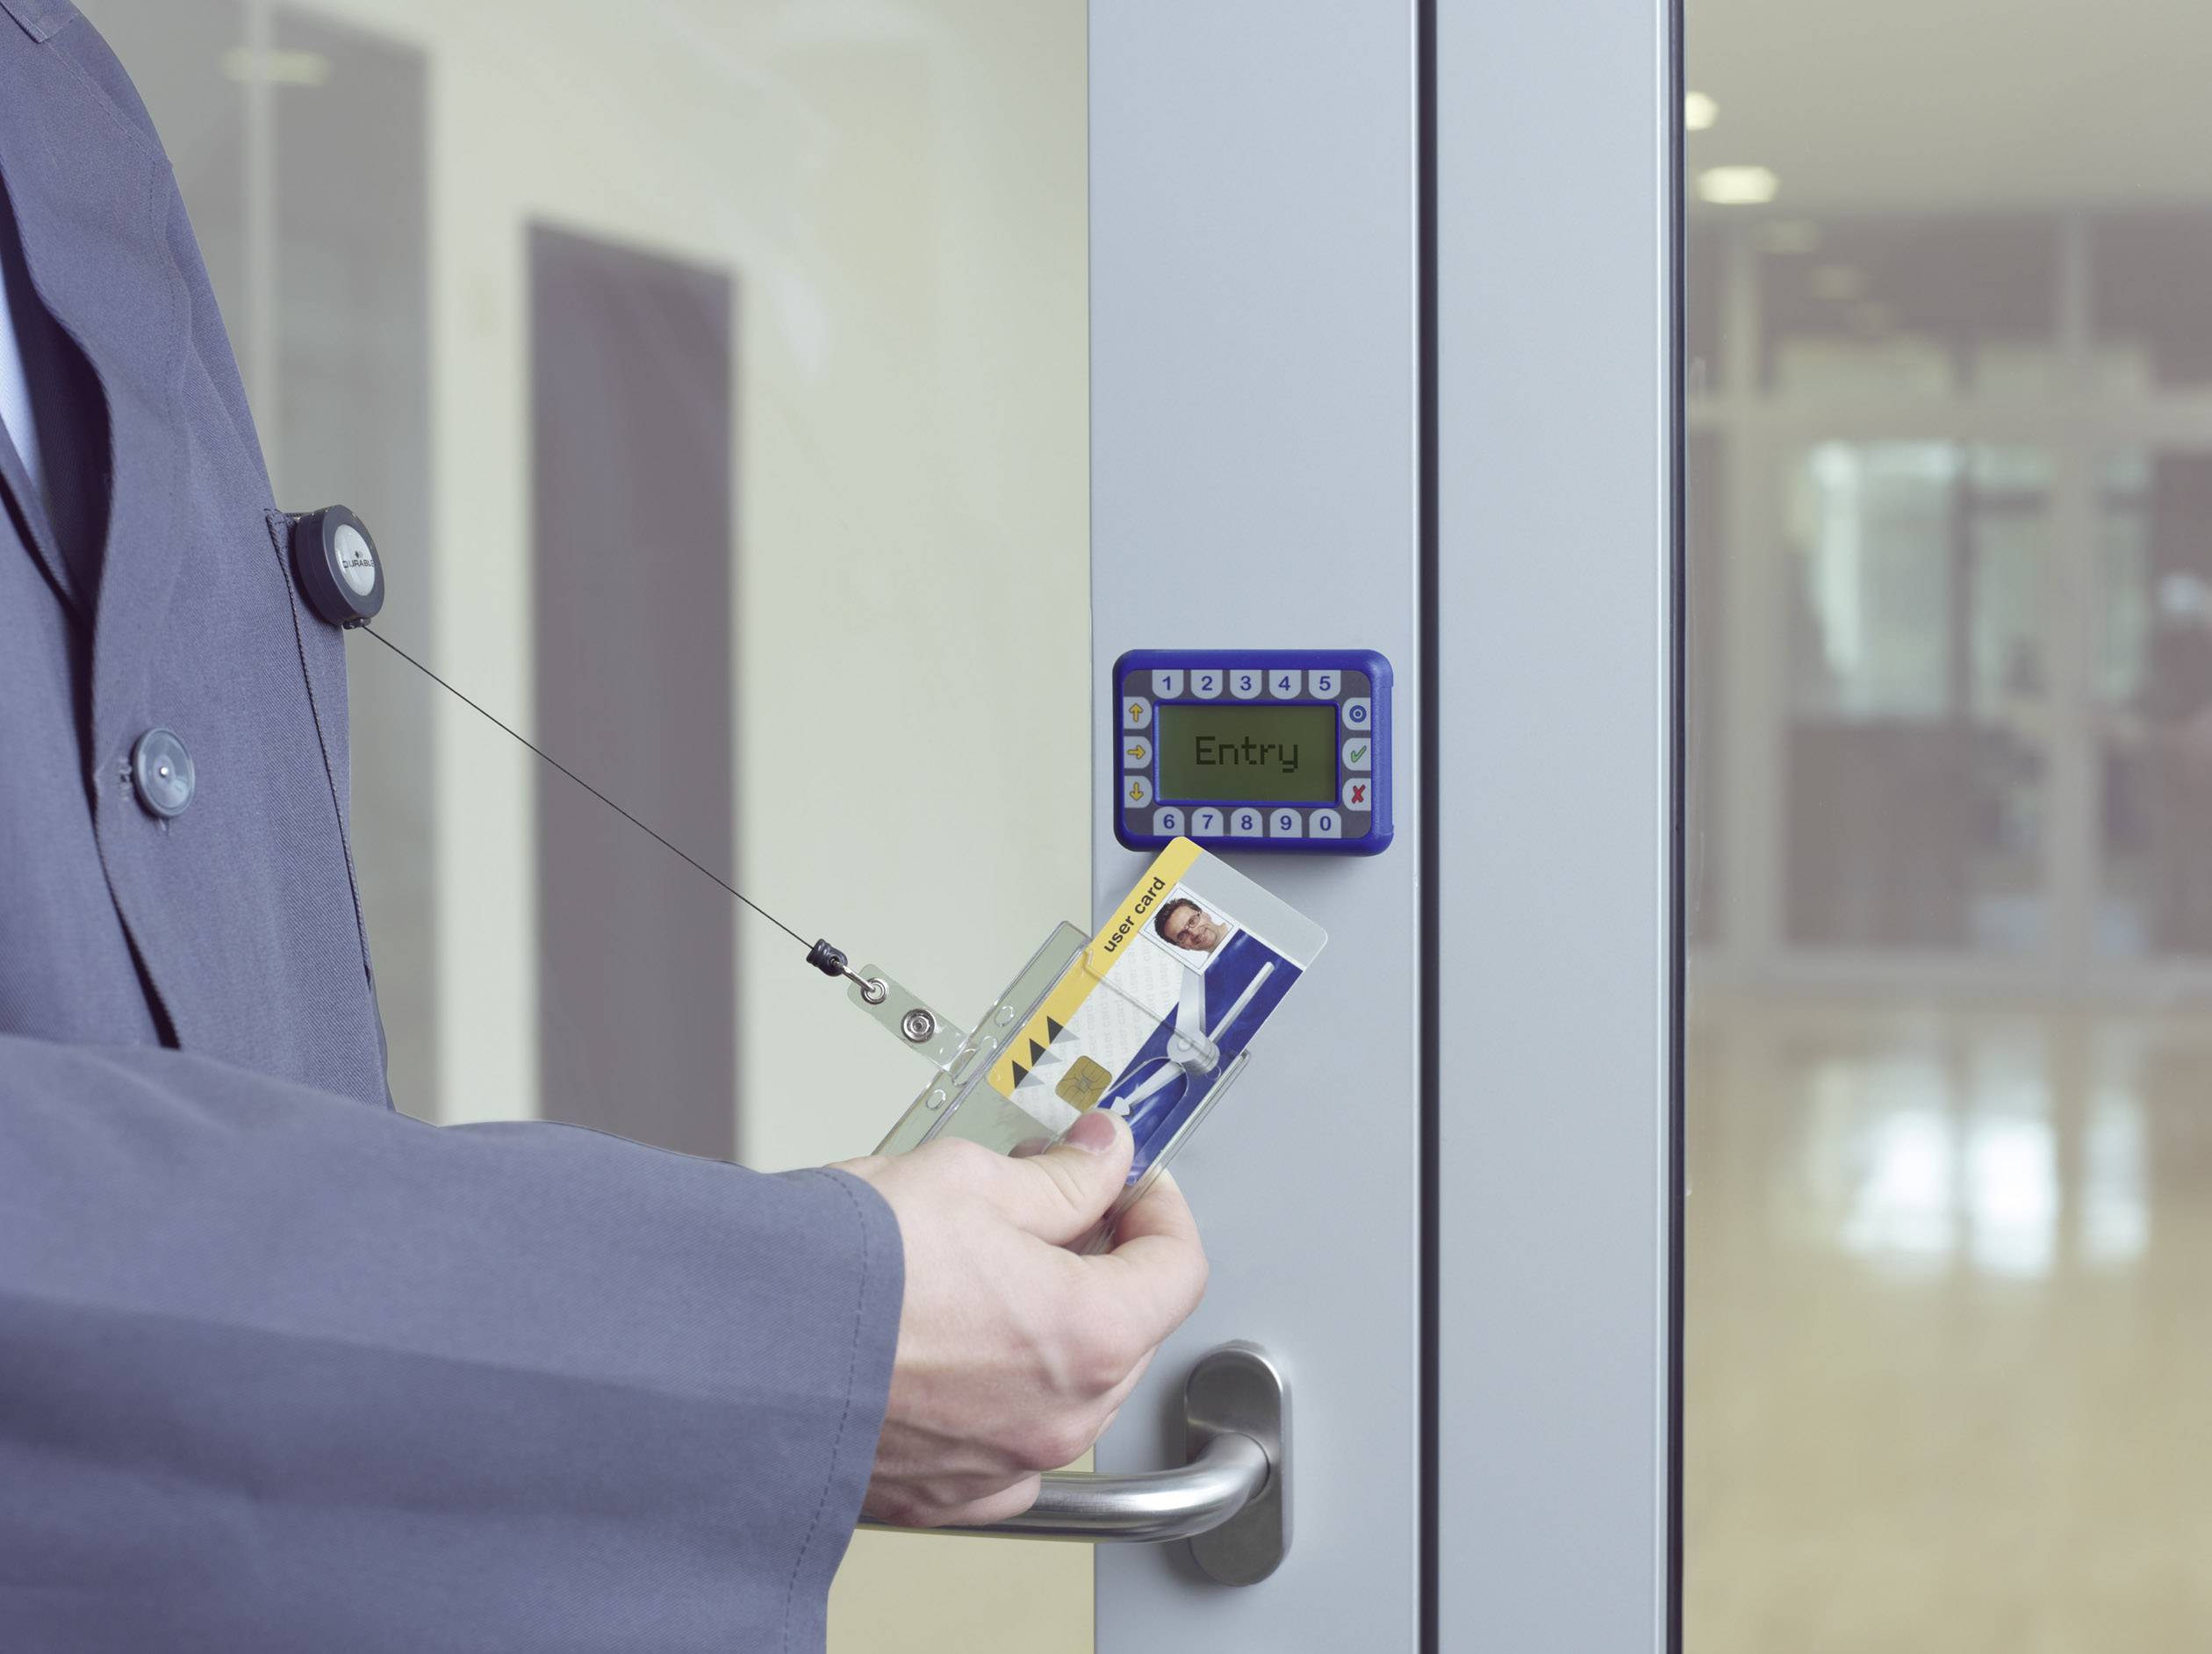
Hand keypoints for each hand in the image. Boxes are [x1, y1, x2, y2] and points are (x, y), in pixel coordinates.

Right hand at [836, 1110, 1207, 1526]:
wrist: (738, 1343)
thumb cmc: (843, 1268)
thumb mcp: (970, 1178)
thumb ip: (1061, 1177)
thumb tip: (1103, 1158)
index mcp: (1088, 1334)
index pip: (1177, 1268)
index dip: (1159, 1208)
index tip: (1132, 1182)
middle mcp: (1059, 1417)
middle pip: (1129, 1331)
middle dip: (1105, 1265)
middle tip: (1055, 1209)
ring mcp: (1003, 1466)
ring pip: (1069, 1392)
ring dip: (1052, 1332)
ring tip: (987, 1273)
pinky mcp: (943, 1494)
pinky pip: (1006, 1448)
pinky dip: (999, 1400)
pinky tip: (955, 1349)